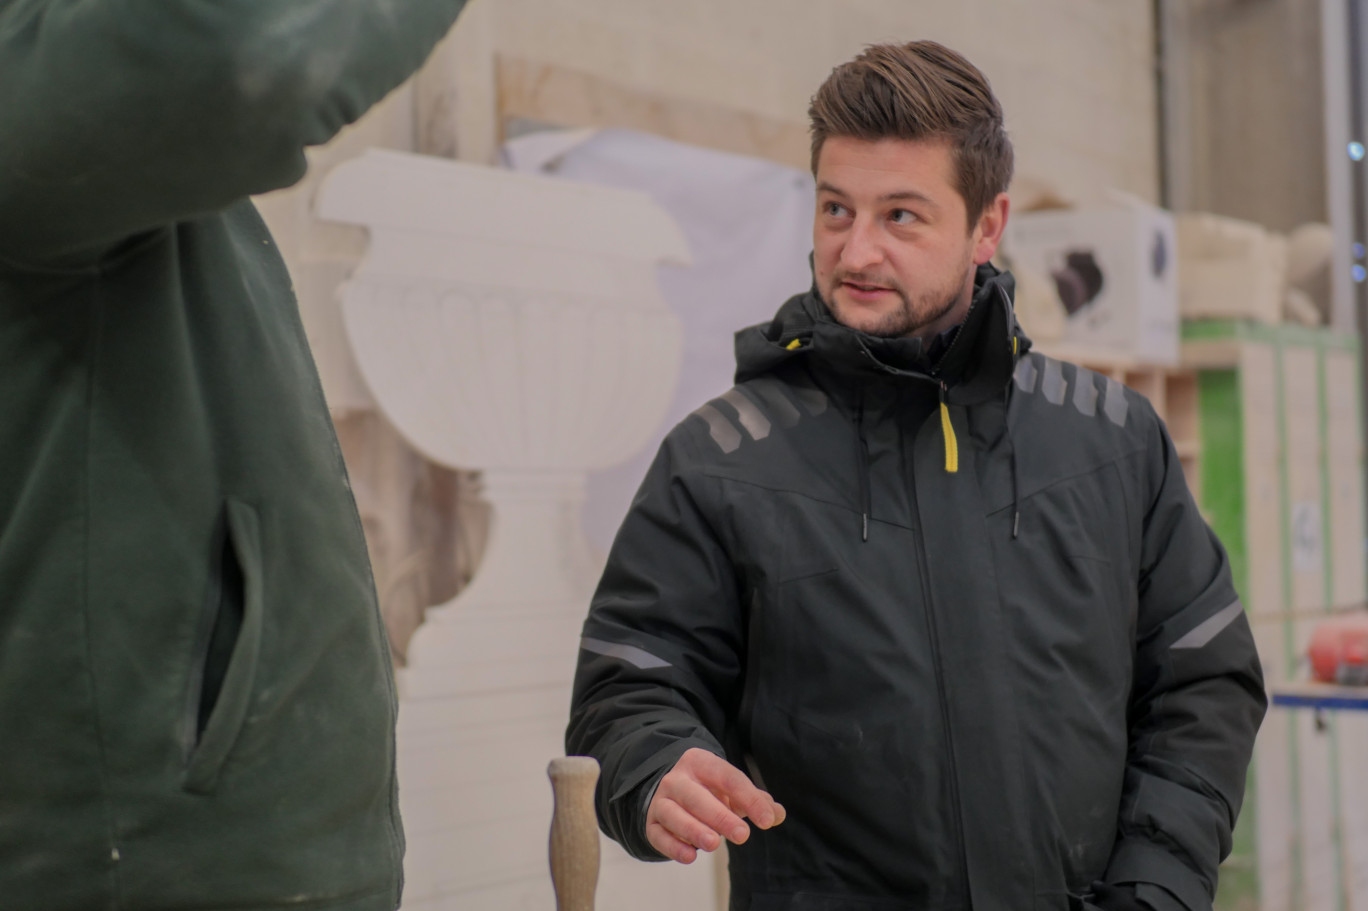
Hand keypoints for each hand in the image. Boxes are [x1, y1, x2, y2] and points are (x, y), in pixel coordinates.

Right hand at [646, 748, 785, 863]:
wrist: (670, 791)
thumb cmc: (709, 791)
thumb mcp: (732, 789)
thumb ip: (756, 801)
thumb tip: (777, 814)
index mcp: (700, 763)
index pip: (727, 777)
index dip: (748, 798)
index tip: (767, 821)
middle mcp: (677, 779)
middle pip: (696, 796)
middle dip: (719, 816)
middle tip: (743, 835)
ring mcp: (660, 801)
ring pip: (673, 814)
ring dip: (693, 830)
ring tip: (714, 844)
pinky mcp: (651, 824)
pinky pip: (658, 835)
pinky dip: (673, 847)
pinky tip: (690, 857)